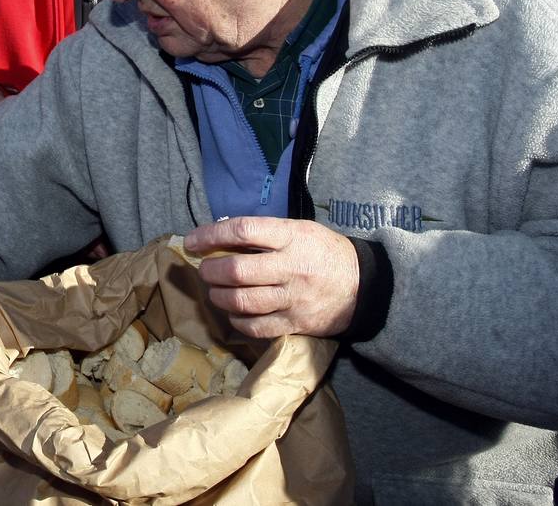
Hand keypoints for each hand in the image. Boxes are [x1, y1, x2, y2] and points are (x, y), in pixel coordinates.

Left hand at [185, 216, 358, 338]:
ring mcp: (294, 298)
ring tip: (215, 291)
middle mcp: (291, 267)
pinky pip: (256, 327)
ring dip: (218, 296)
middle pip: (237, 271)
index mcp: (291, 237)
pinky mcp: (296, 324)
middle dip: (211, 271)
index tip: (192, 241)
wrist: (365, 285)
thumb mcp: (299, 230)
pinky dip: (237, 321)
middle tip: (206, 270)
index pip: (242, 230)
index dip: (210, 235)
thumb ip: (264, 233)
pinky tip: (233, 313)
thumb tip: (219, 235)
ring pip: (242, 301)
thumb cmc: (324, 251)